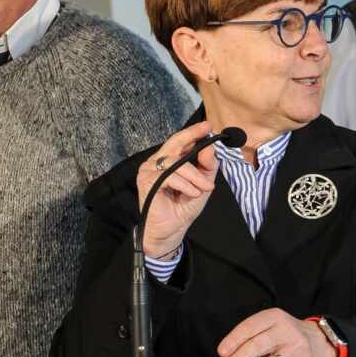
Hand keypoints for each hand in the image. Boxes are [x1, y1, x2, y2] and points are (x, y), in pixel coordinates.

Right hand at [136, 122, 221, 257]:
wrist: (171, 231)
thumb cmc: (182, 208)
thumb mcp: (202, 184)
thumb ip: (206, 166)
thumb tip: (210, 147)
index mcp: (168, 161)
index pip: (180, 142)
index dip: (193, 132)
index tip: (208, 125)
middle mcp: (156, 162)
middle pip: (174, 143)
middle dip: (192, 136)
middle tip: (206, 132)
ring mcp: (148, 170)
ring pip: (176, 162)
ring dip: (194, 175)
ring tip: (204, 188)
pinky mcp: (146, 181)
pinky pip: (169, 176)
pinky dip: (185, 184)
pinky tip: (193, 193)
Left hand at [217, 308, 337, 356]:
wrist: (319, 342)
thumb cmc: (286, 335)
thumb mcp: (271, 326)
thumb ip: (251, 337)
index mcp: (275, 317)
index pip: (251, 327)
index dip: (234, 340)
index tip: (222, 352)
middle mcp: (287, 332)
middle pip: (259, 345)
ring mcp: (296, 350)